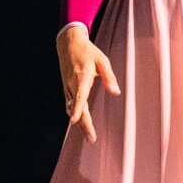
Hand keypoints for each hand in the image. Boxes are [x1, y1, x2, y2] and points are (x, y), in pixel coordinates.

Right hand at [57, 24, 121, 141]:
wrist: (68, 43)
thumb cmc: (88, 51)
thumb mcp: (102, 61)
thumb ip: (109, 77)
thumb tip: (116, 93)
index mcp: (82, 76)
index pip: (80, 96)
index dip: (78, 109)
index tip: (75, 121)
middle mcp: (73, 84)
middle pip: (77, 107)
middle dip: (84, 124)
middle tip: (91, 139)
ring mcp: (68, 87)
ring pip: (73, 108)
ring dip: (80, 122)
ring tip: (89, 135)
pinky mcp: (67, 88)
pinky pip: (71, 104)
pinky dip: (75, 114)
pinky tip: (80, 122)